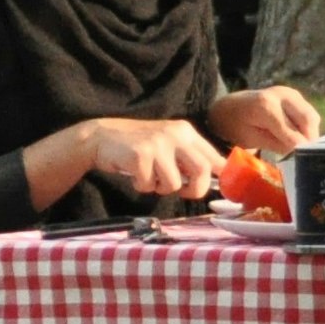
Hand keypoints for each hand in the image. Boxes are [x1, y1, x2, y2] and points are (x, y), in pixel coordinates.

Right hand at [75, 117, 222, 199]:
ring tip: (149, 177)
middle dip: (194, 190)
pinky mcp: (140, 155)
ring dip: (160, 188)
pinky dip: (142, 186)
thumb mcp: (168, 145)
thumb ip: (189, 158)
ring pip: (174, 183)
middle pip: (203, 171)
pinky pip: (149, 185)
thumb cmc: (137, 146)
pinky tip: (133, 174)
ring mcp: (157, 144)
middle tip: (181, 191)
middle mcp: (175, 134)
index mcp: (185, 132)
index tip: (224, 191)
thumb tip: (218, 178)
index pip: (215, 156)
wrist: (100, 137)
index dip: (224, 177)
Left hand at [209, 85, 318, 154]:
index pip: (293, 132)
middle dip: (309, 140)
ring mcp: (290, 93)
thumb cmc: (235, 126)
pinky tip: (295, 137)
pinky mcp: (294, 95)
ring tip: (298, 148)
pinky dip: (306, 127)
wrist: (228, 107)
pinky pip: (308, 113)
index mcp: (267, 107)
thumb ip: (276, 144)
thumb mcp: (251, 139)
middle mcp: (282, 95)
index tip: (303, 163)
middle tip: (304, 157)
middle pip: (308, 120)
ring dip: (309, 133)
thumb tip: (300, 152)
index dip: (300, 149)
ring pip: (312, 117)